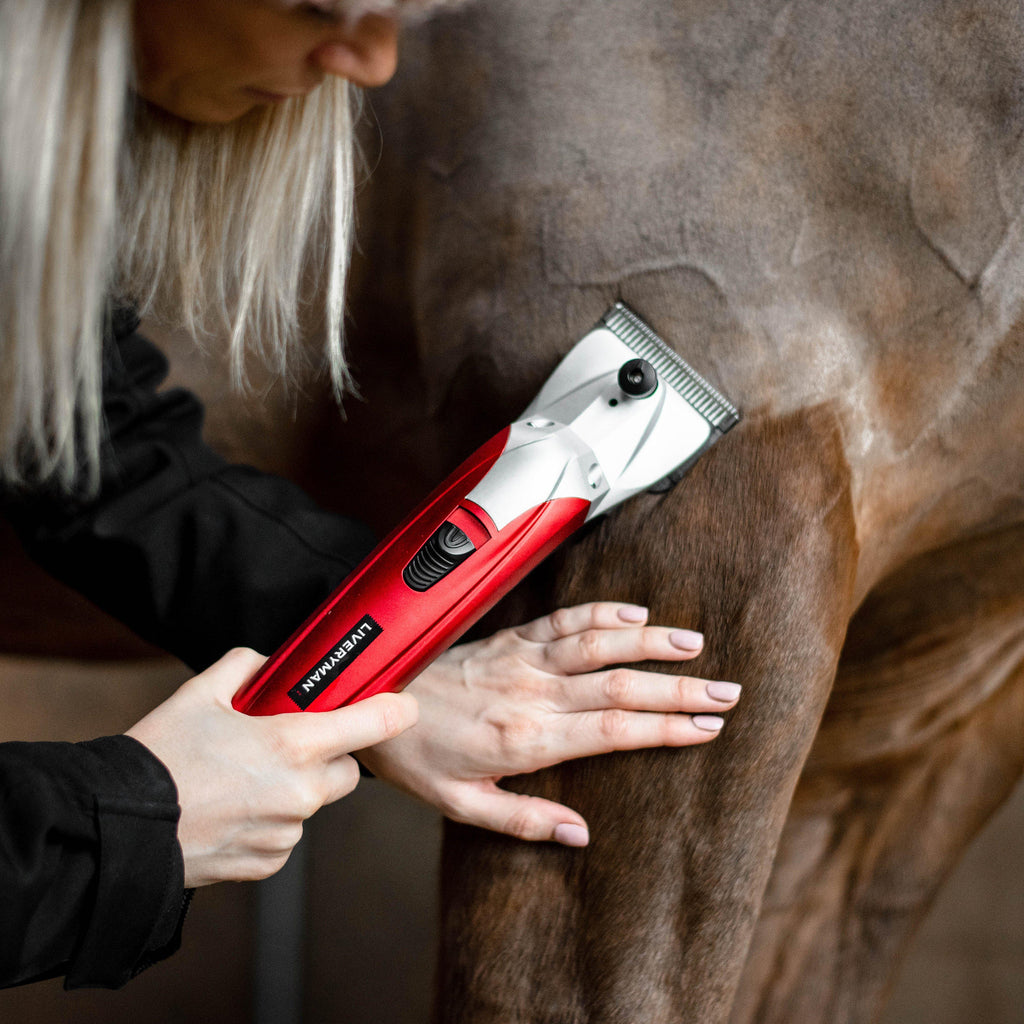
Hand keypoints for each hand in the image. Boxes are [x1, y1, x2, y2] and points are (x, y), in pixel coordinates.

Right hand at [126, 647, 417, 885]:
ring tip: (244, 781)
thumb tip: (269, 665)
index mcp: (294, 744)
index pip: (374, 725)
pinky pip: (288, 835)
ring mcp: (287, 832)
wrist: (120, 829)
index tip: (403, 706)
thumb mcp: (202, 692)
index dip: (395, 711)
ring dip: (295, 791)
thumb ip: (248, 667)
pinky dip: (273, 822)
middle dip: (328, 756)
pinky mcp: (269, 863)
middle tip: (287, 746)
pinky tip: (235, 811)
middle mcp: (301, 793)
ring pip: (314, 804)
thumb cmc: (162, 758)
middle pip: (347, 771)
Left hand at [357, 602, 739, 846]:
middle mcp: (531, 693)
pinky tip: (636, 613)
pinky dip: (603, 612)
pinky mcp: (511, 638)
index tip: (708, 728)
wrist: (376, 702)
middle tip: (728, 690)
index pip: (611, 731)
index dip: (664, 728)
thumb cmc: (419, 758)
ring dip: (650, 641)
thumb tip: (582, 836)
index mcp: (526, 739)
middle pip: (618, 686)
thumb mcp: (465, 806)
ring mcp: (522, 659)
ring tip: (696, 644)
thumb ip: (526, 820)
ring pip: (597, 643)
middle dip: (678, 689)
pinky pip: (563, 619)